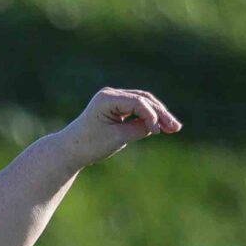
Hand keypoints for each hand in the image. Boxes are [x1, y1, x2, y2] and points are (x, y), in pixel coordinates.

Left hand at [59, 87, 180, 165]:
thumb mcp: (117, 138)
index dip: (151, 115)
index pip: (137, 102)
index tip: (158, 131)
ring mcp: (114, 99)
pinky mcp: (117, 107)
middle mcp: (111, 94)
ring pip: (143, 103)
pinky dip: (149, 118)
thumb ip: (138, 129)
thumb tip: (157, 124)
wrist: (70, 150)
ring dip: (158, 115)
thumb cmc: (90, 145)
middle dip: (161, 113)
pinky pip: (138, 109)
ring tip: (174, 128)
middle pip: (143, 99)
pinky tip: (162, 127)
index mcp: (107, 99)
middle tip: (176, 127)